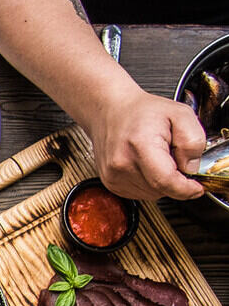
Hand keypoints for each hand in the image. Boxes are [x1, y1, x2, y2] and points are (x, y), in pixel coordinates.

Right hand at [86, 84, 205, 200]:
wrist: (111, 112)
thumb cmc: (142, 112)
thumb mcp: (180, 114)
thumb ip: (193, 140)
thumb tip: (191, 167)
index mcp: (140, 145)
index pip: (165, 180)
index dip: (185, 189)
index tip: (196, 188)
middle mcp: (122, 164)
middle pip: (160, 189)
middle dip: (174, 180)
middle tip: (174, 157)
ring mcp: (113, 176)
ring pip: (151, 194)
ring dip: (161, 182)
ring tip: (157, 158)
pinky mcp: (110, 183)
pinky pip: (139, 193)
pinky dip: (149, 183)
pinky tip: (146, 165)